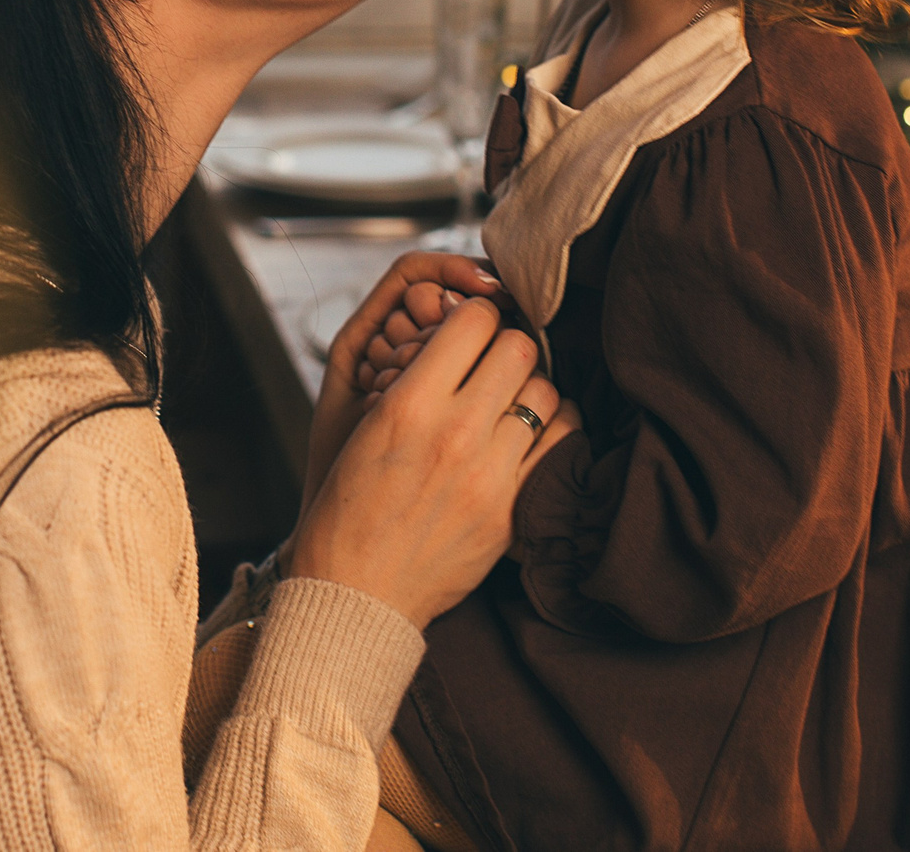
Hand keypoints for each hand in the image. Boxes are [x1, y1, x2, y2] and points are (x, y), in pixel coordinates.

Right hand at [285, 297, 579, 628]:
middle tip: (494, 361)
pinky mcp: (511, 510)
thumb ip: (416, 379)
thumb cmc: (348, 508)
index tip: (471, 330)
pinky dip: (554, 426)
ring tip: (510, 399)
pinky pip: (561, 442)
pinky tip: (533, 430)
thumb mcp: (366, 426)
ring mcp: (489, 474)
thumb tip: (462, 334)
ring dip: (530, 386)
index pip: (474, 320)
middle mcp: (454, 433)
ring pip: (544, 390)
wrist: (355, 593)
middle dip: (507, 345)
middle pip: (518, 347)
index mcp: (408, 405)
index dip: (476, 317)